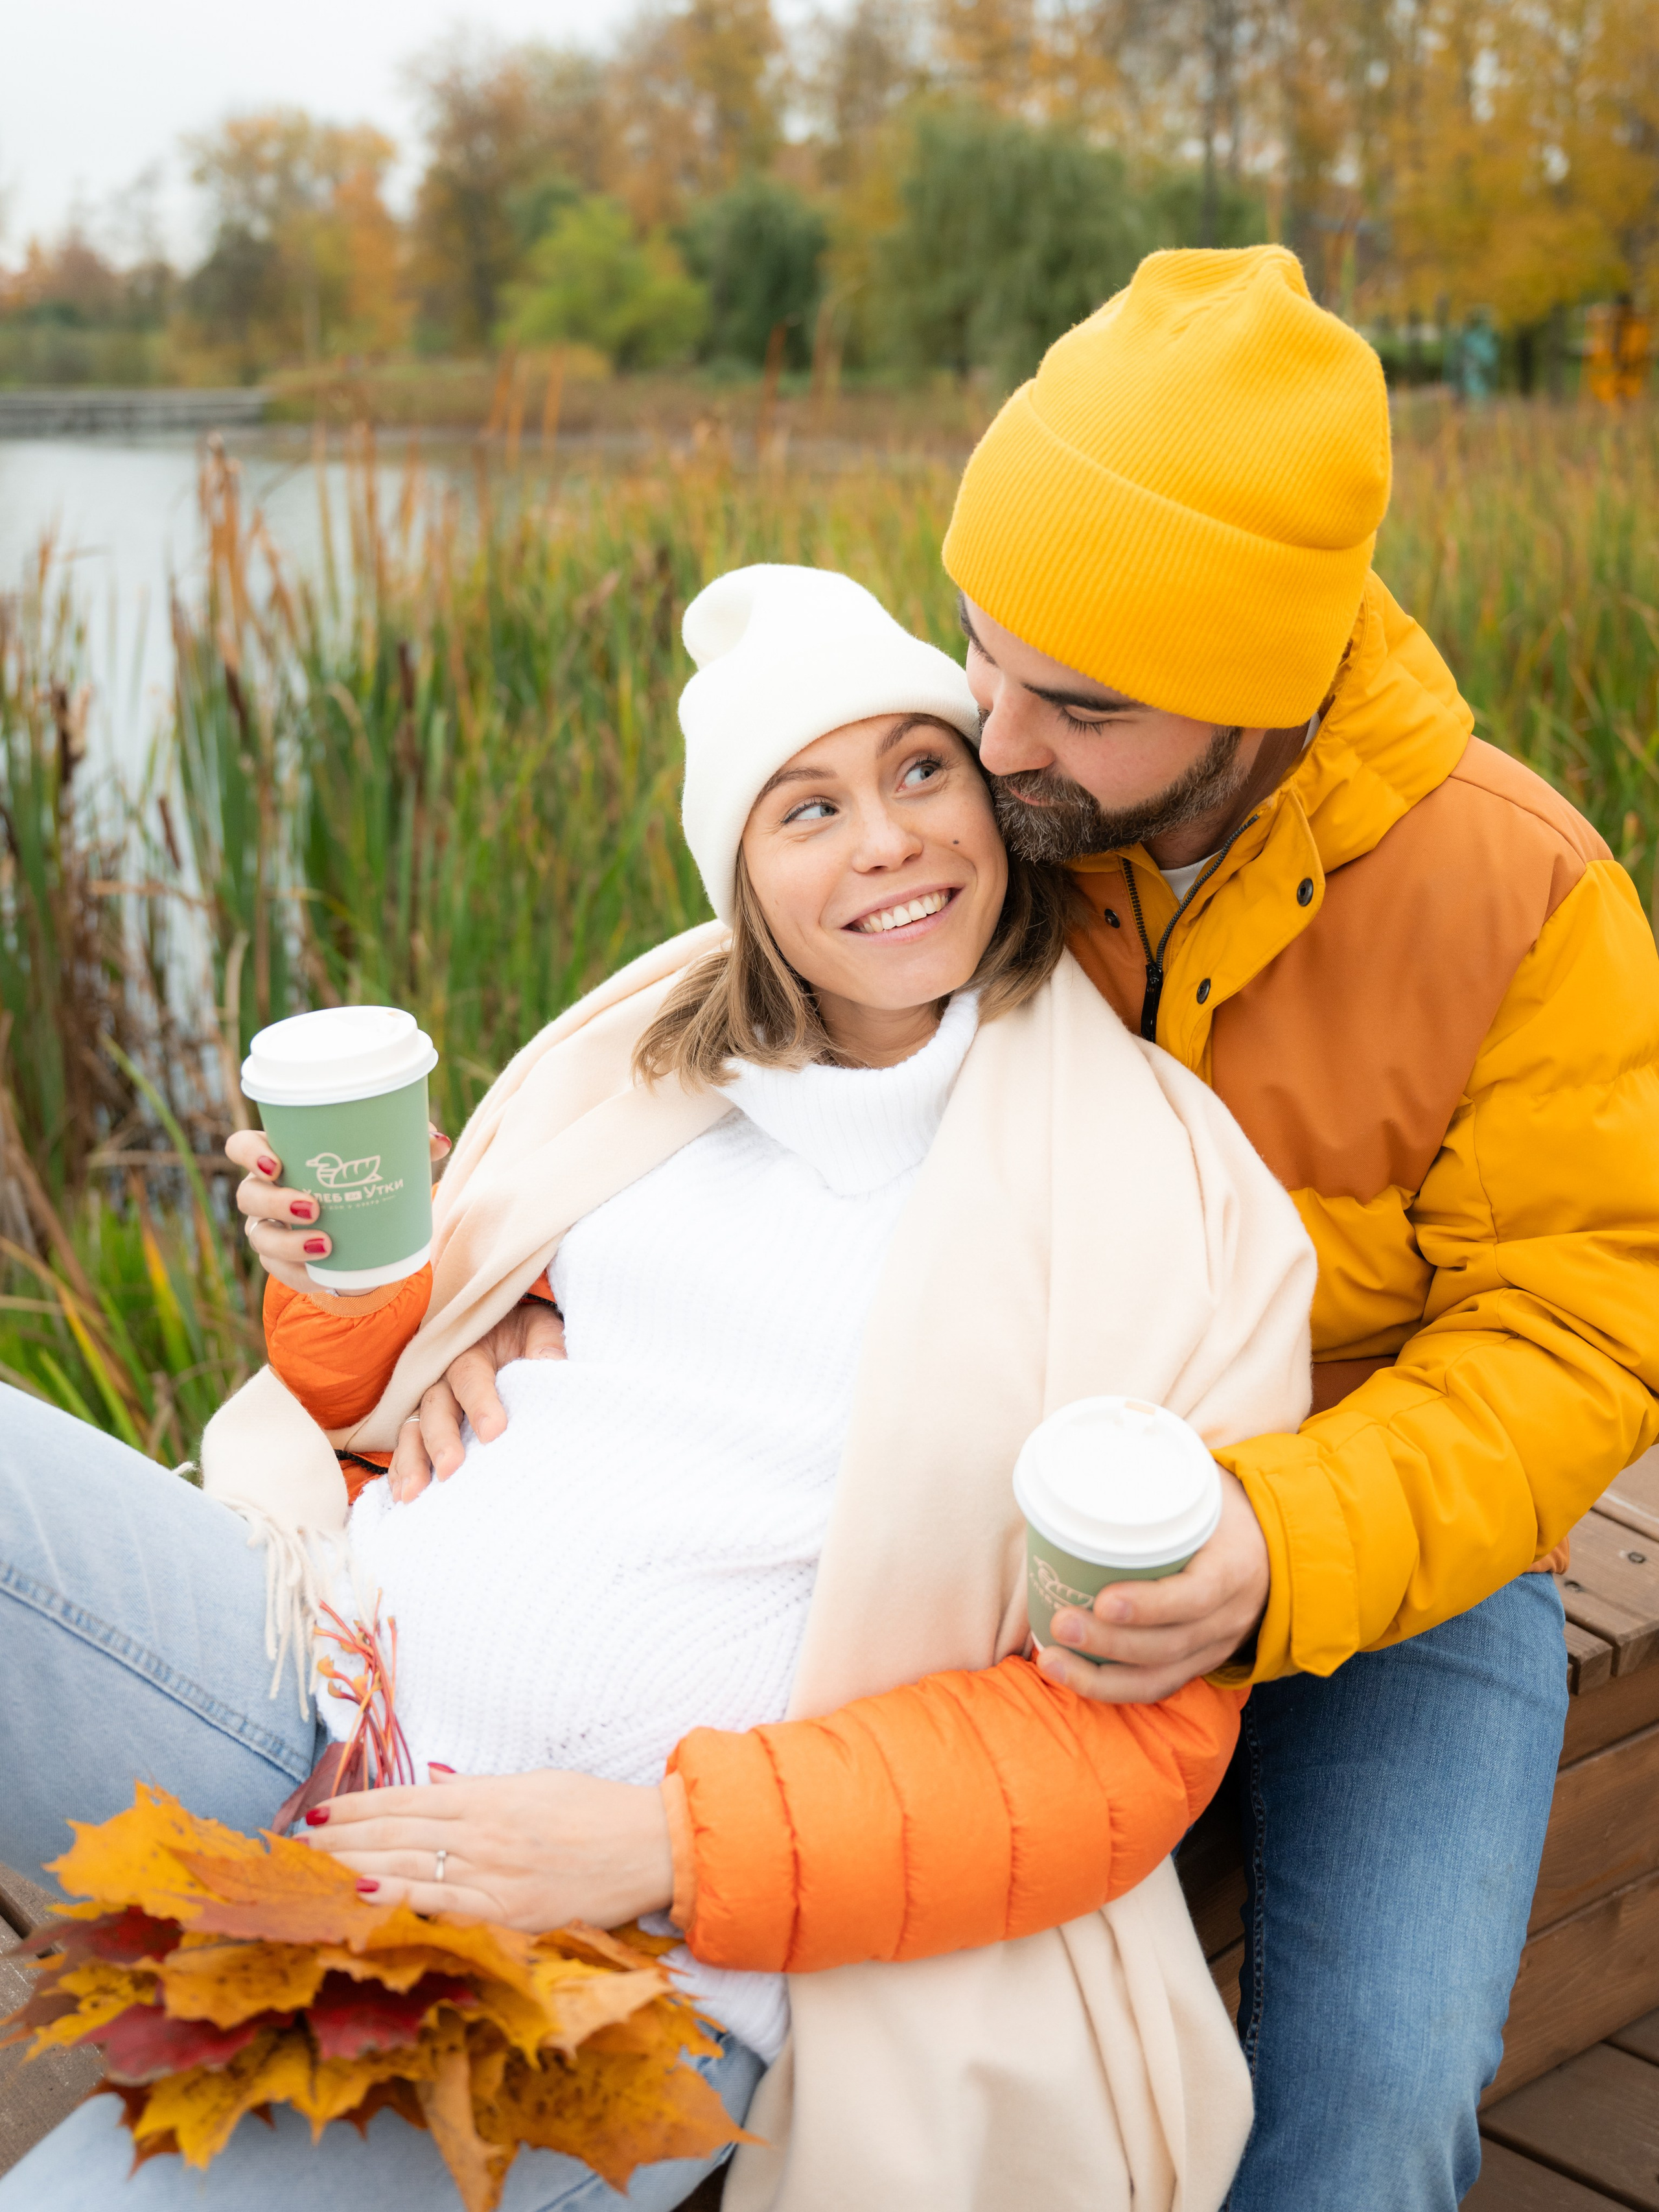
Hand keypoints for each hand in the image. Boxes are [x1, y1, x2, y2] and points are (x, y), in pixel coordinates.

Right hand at [228, 1124, 450, 1293]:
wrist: (368, 1234)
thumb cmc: (366, 1181)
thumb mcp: (388, 1160)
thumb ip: (410, 1145)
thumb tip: (438, 1141)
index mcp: (280, 1155)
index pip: (242, 1146)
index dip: (249, 1153)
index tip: (276, 1162)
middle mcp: (265, 1192)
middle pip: (247, 1195)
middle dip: (275, 1202)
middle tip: (312, 1207)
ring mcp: (269, 1228)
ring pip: (260, 1237)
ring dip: (288, 1242)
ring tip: (325, 1244)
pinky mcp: (282, 1261)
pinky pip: (281, 1271)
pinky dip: (301, 1273)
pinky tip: (322, 1273)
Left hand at [302, 1767, 673, 1929]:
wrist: (651, 1845)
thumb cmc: (595, 1810)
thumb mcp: (534, 1784)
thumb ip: (479, 1789)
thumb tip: (432, 1780)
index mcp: (489, 1797)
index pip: (405, 1800)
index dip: (356, 1806)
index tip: (316, 1812)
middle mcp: (484, 1832)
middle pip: (395, 1835)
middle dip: (339, 1840)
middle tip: (292, 1848)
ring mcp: (495, 1875)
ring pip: (408, 1869)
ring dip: (352, 1870)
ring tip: (308, 1873)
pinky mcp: (510, 1913)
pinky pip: (443, 1907)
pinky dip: (398, 1902)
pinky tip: (360, 1899)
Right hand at [389, 1302, 567, 1502]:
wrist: (505, 1331)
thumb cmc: (525, 1335)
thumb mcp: (540, 1327)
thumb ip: (546, 1342)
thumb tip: (551, 1364)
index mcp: (472, 1350)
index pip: (471, 1375)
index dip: (480, 1403)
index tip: (494, 1432)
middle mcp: (444, 1376)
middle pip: (435, 1406)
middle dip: (441, 1439)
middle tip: (451, 1469)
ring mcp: (432, 1401)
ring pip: (413, 1428)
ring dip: (412, 1460)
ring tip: (414, 1493)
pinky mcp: (425, 1423)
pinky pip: (406, 1444)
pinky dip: (401, 1470)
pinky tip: (403, 1495)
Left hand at [1033, 1468, 1268, 1703]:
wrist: (1274, 1550)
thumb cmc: (1224, 1510)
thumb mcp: (1207, 1485)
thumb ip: (1160, 1473)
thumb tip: (1090, 1451)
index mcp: (1234, 1568)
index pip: (1196, 1596)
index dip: (1151, 1605)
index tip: (1104, 1598)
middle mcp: (1228, 1617)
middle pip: (1169, 1644)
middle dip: (1109, 1642)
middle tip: (1059, 1622)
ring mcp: (1213, 1647)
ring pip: (1158, 1677)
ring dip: (1098, 1676)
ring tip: (1048, 1657)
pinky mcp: (1196, 1664)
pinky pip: (1155, 1687)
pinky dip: (1108, 1687)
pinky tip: (1065, 1673)